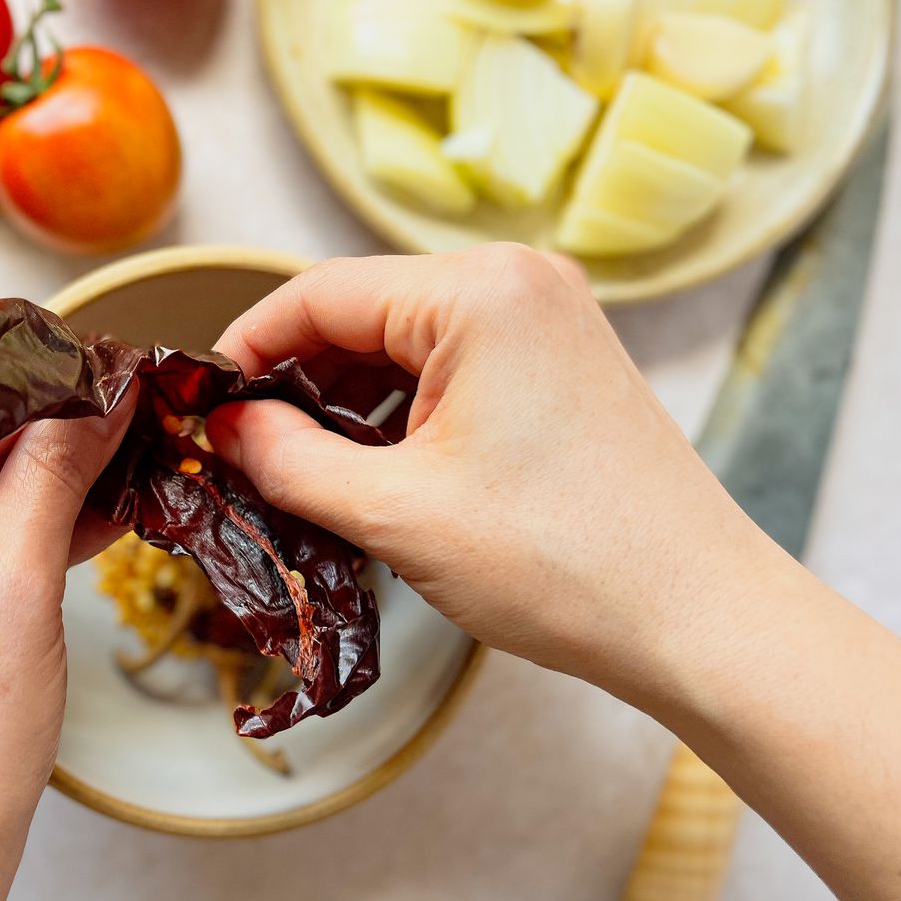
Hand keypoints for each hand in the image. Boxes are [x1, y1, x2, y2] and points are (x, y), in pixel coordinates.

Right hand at [207, 244, 787, 705]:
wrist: (700, 619)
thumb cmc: (564, 564)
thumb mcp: (397, 513)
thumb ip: (289, 460)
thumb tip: (228, 427)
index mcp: (480, 291)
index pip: (319, 294)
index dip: (245, 349)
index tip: (201, 408)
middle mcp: (523, 281)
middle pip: (364, 312)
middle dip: (297, 381)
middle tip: (245, 453)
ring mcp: (553, 320)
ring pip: (408, 343)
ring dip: (348, 401)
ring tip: (304, 472)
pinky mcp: (567, 365)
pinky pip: (457, 366)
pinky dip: (404, 410)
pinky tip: (374, 468)